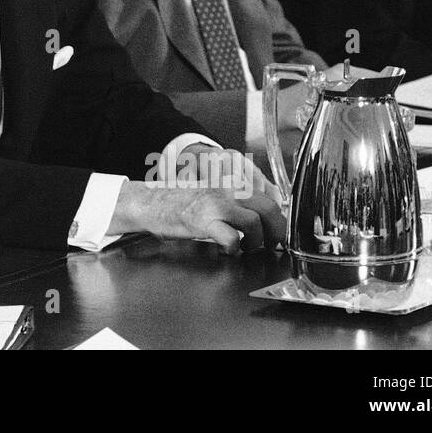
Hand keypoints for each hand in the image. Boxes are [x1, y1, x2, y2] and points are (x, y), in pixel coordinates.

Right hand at [111, 151, 285, 253]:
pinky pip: (231, 238)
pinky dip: (235, 248)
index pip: (269, 196)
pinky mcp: (204, 221)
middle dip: (277, 230)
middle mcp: (227, 189)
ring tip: (249, 248)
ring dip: (257, 241)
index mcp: (232, 182)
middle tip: (273, 243)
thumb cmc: (182, 201)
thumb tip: (265, 217)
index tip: (279, 230)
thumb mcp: (214, 195)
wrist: (151, 202)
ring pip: (255, 222)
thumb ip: (238, 202)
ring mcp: (216, 204)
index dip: (279, 217)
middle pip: (269, 207)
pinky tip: (229, 250)